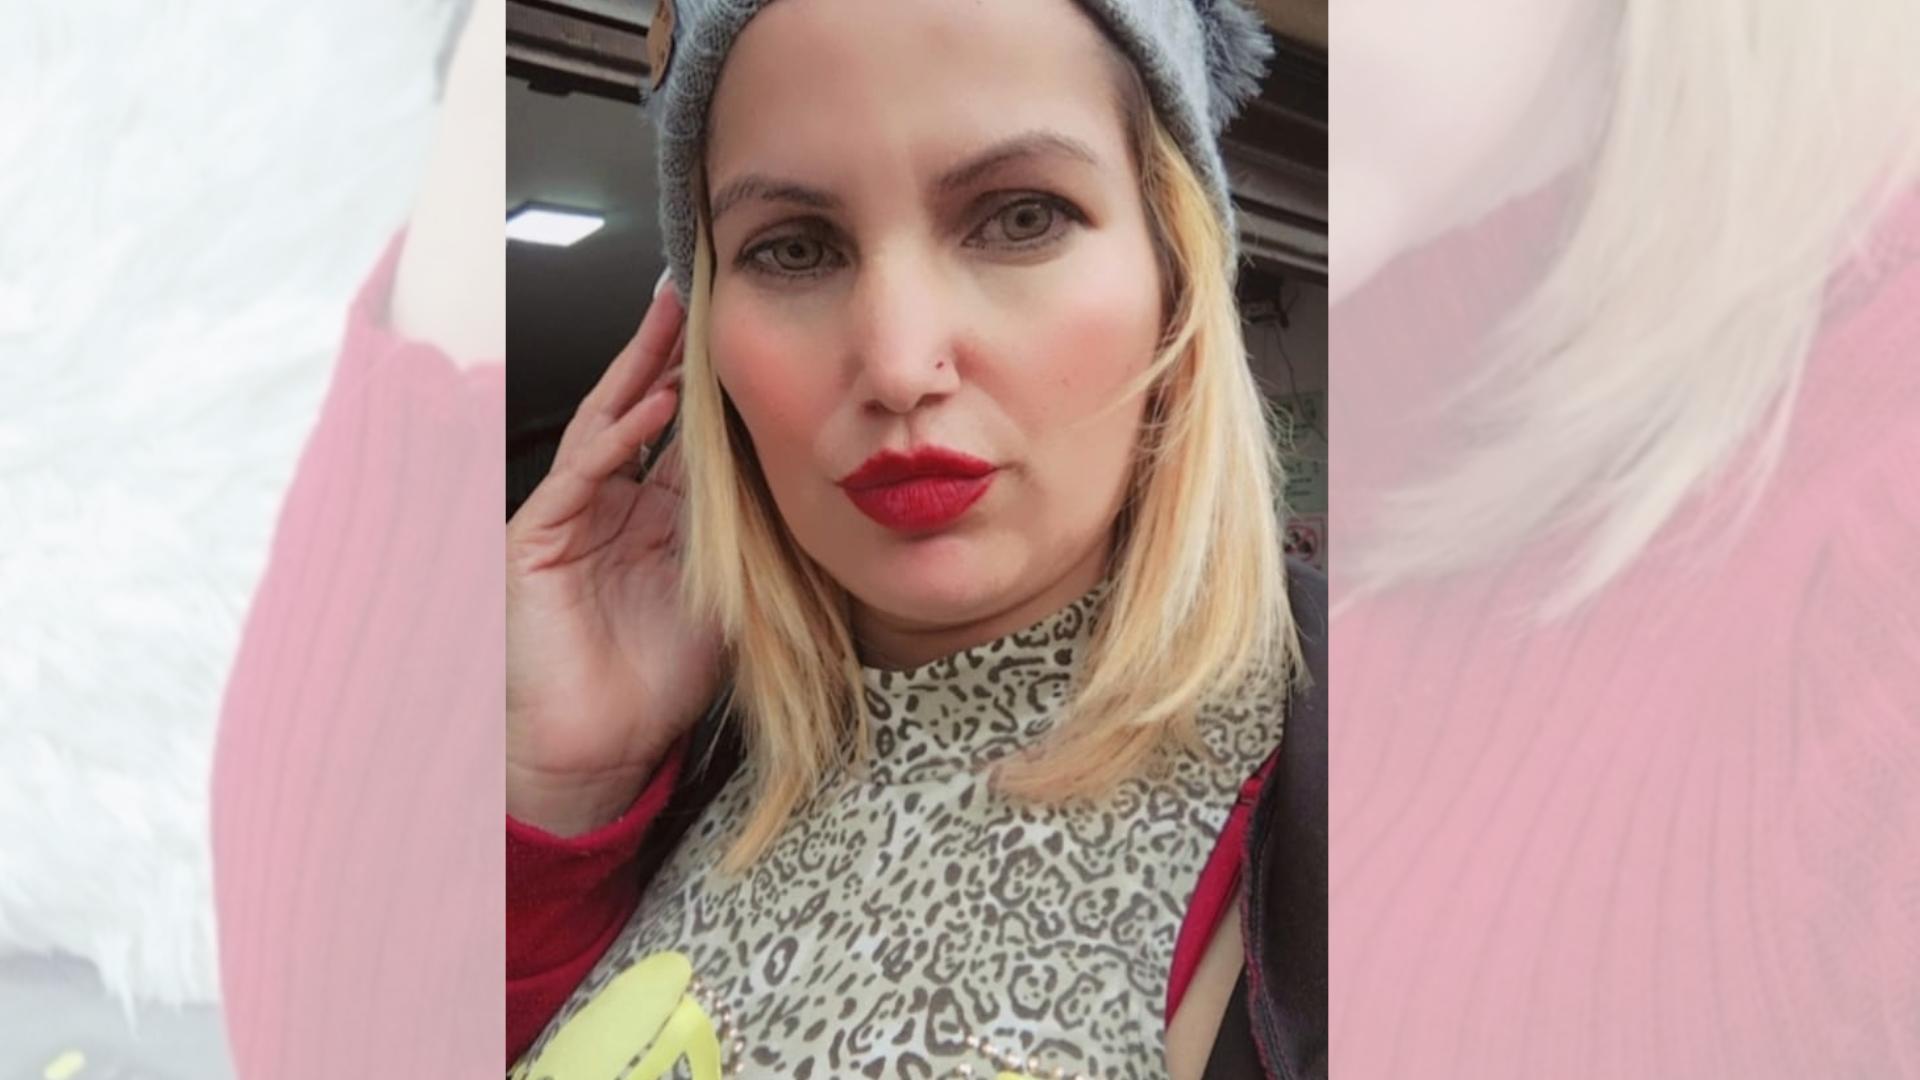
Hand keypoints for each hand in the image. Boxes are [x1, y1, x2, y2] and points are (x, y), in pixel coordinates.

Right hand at [506, 280, 722, 835]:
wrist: (596, 752)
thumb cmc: (658, 686)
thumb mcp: (727, 600)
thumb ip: (755, 546)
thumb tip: (819, 499)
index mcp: (660, 518)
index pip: (691, 435)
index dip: (718, 389)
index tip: (754, 335)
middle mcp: (615, 505)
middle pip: (647, 411)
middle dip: (674, 352)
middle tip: (704, 291)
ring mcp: (574, 515)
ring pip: (610, 423)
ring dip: (642, 368)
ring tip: (675, 315)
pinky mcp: (540, 536)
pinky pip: (584, 471)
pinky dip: (618, 434)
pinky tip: (652, 401)